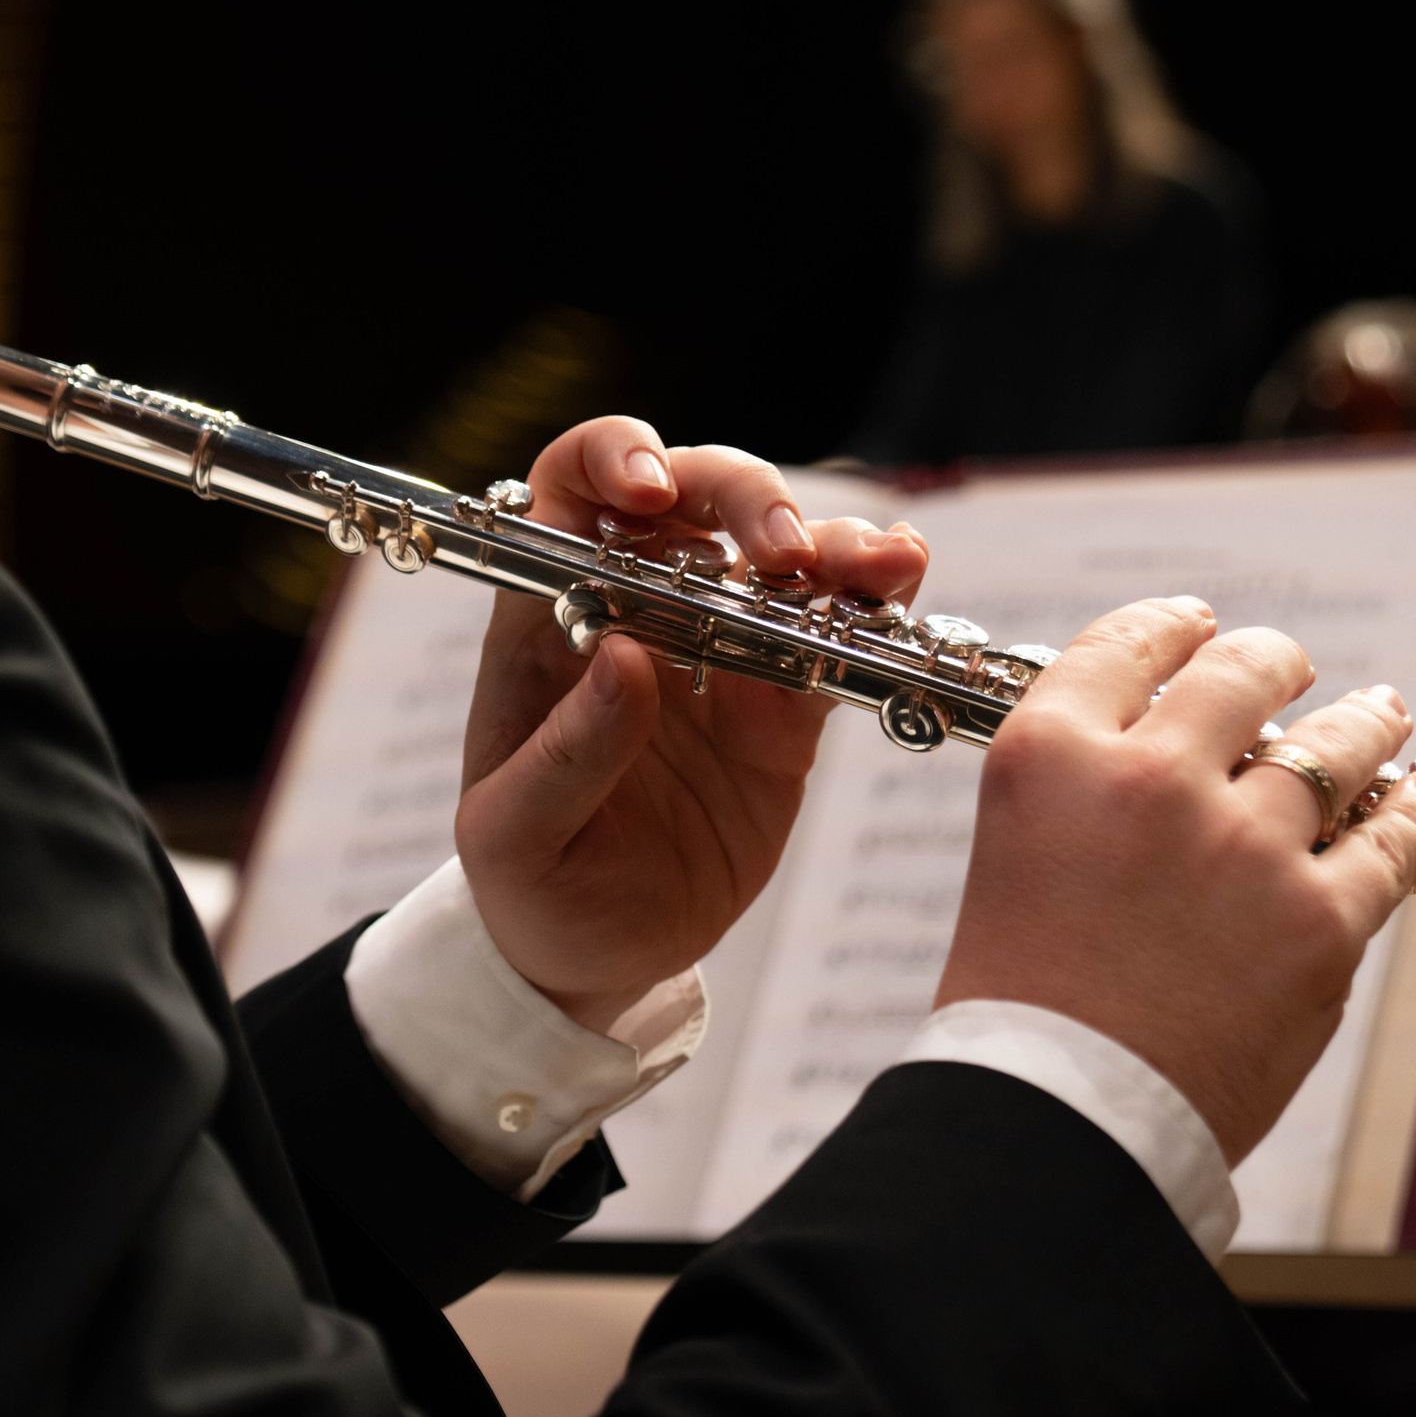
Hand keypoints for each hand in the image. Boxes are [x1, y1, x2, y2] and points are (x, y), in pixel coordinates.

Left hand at [456, 418, 929, 1031]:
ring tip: (883, 565)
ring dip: (834, 542)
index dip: (612, 460)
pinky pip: (833, 639)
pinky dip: (871, 609)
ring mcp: (719, 652)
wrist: (598, 957)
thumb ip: (566, 754)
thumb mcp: (516, 839)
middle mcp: (639, 609)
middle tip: (785, 554)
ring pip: (782, 556)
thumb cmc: (532, 885)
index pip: (572, 490)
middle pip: (696, 497)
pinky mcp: (783, 709)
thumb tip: (624, 658)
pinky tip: (900, 595)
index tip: (650, 493)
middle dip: (748, 497)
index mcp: (551, 618)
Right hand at [934, 598, 1415, 1164]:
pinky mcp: (1319, 920)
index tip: (1198, 626)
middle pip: (1240, 673)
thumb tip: (1181, 750)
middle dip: (1274, 663)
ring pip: (1333, 747)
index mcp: (1052, 757)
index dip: (1175, 626)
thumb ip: (1087, 792)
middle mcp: (1148, 780)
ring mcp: (1243, 847)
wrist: (1060, 1121)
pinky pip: (1393, 842)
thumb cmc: (1026, 1008)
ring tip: (1381, 710)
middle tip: (1289, 669)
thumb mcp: (1019, 857)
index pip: (1127, 645)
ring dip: (1364, 719)